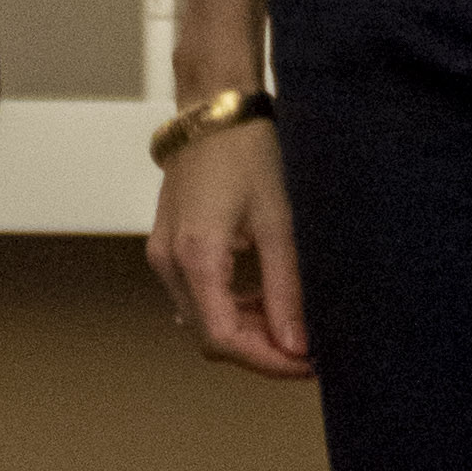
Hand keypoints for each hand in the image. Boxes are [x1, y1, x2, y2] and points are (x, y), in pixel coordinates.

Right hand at [148, 119, 313, 379]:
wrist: (215, 106)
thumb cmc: (247, 151)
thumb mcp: (278, 223)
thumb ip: (285, 290)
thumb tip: (298, 347)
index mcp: (195, 257)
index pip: (225, 340)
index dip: (268, 362)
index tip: (307, 364)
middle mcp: (169, 262)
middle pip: (211, 336)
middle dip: (260, 350)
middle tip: (307, 348)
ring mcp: (163, 253)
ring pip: (203, 318)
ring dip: (246, 330)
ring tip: (292, 323)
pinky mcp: (168, 244)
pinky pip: (196, 294)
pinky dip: (230, 306)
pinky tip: (263, 297)